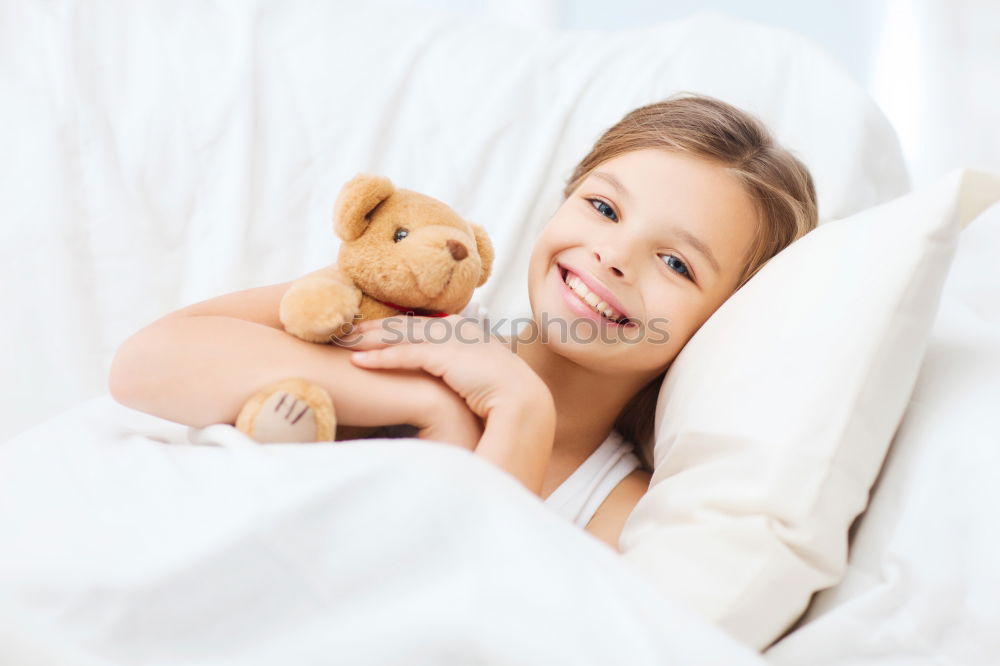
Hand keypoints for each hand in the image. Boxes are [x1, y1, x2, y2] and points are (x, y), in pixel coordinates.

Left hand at [342, 315, 555, 492]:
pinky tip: (358, 361)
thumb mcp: (476, 382)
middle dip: (371, 325)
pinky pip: (405, 353)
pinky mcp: (446, 355)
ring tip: (340, 341)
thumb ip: (456, 377)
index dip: (391, 326)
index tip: (366, 329)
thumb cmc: (504, 400)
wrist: (526, 405)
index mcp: (464, 332)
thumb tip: (442, 388)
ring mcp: (452, 339)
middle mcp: (457, 329)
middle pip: (405, 322)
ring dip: (367, 337)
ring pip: (400, 333)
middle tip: (341, 328)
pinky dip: (380, 357)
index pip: (419, 323)